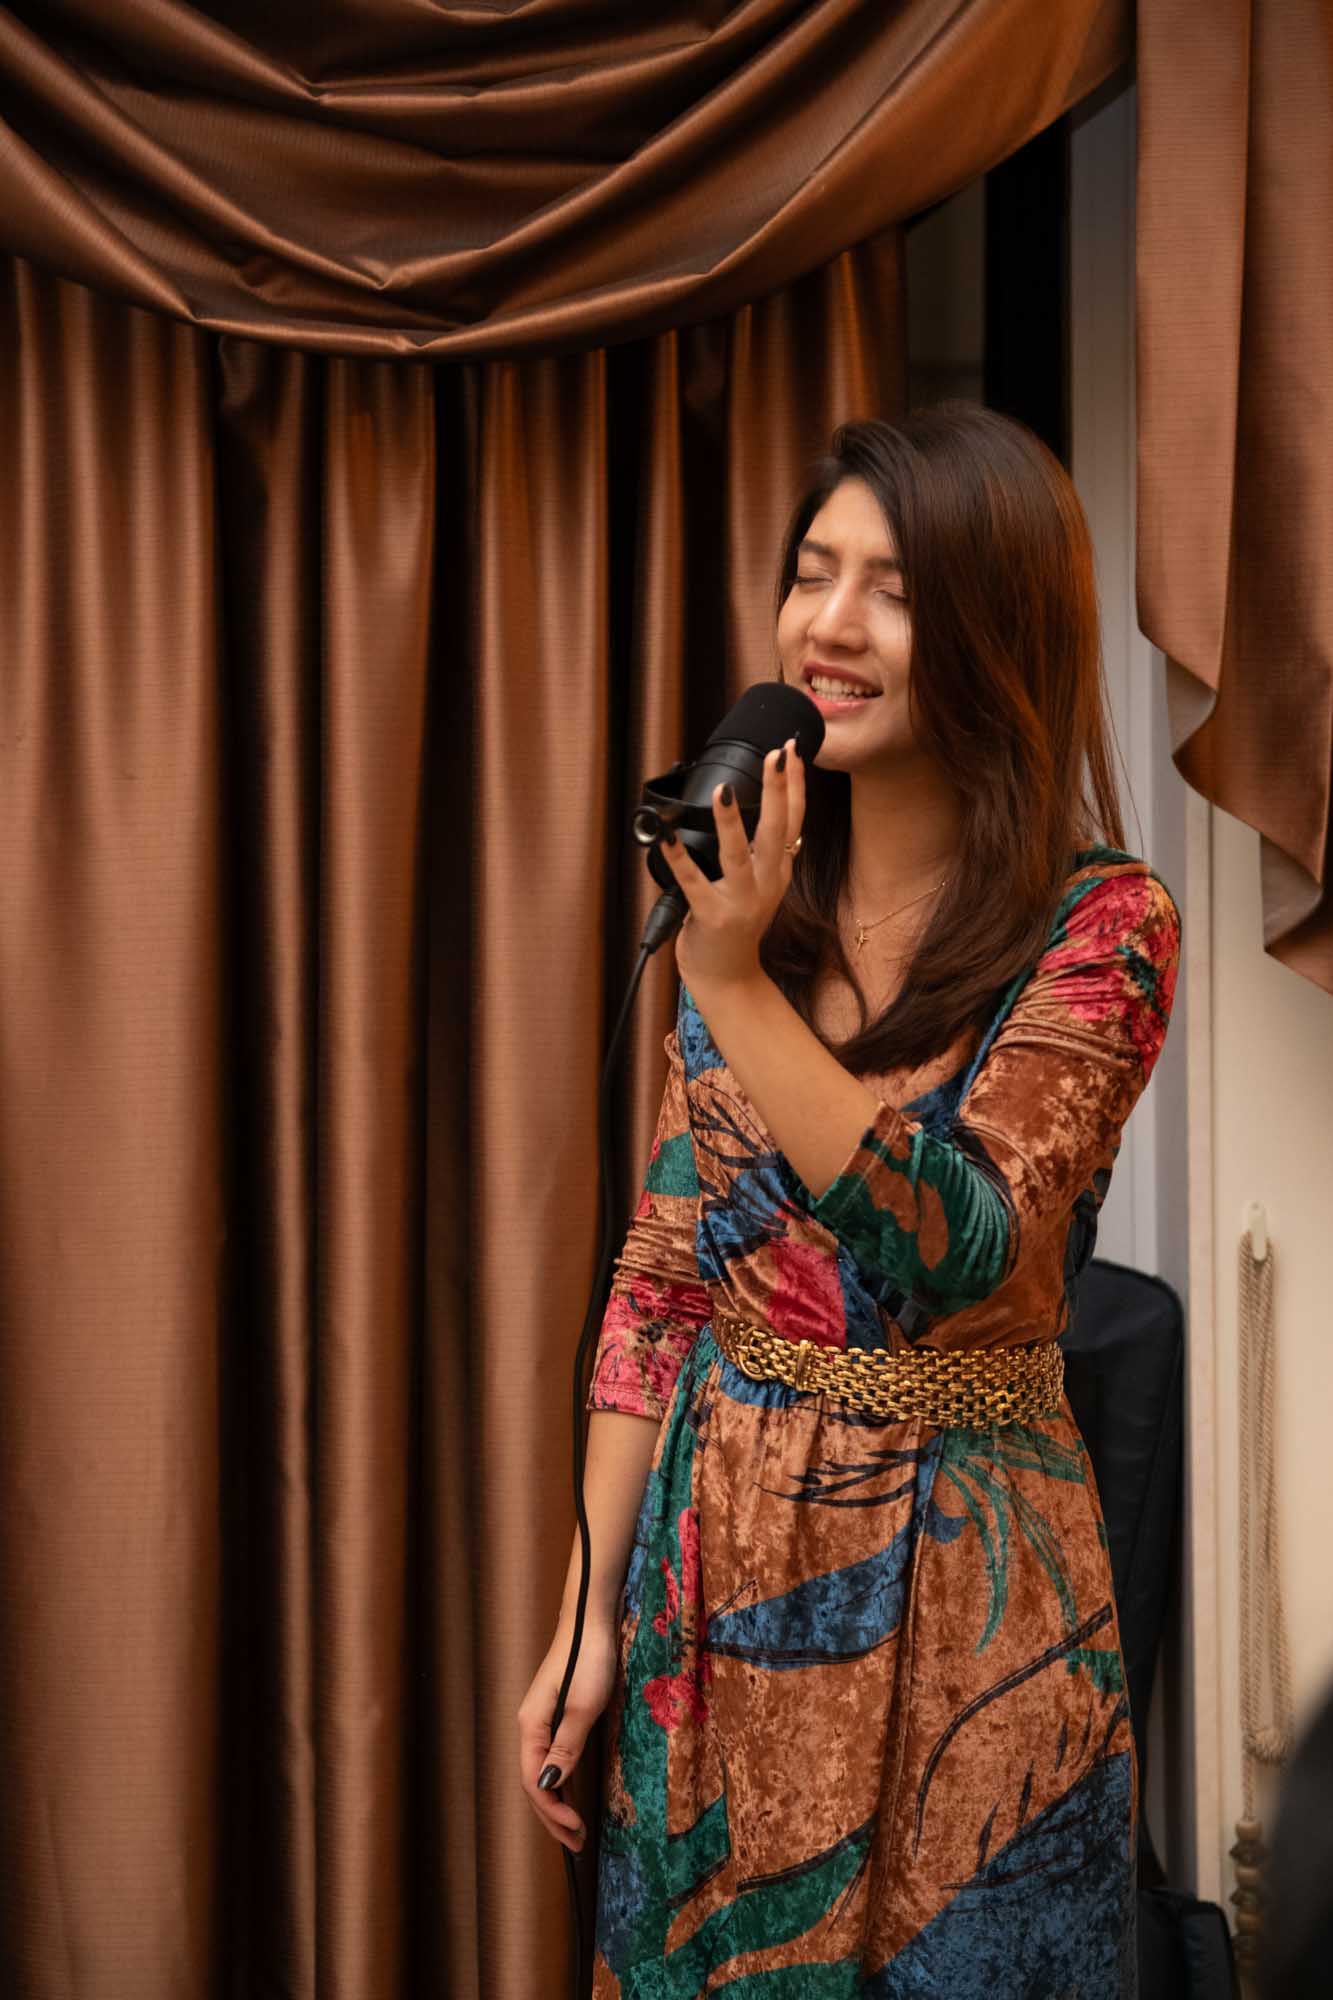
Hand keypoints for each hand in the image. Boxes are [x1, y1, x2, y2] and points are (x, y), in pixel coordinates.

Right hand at [517, 1615, 619, 1853]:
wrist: (591, 1620)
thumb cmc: (589, 1659)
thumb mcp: (583, 1707)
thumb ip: (565, 1748)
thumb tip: (548, 1786)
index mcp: (531, 1725)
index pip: (534, 1782)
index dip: (552, 1812)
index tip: (576, 1831)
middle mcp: (530, 1725)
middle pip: (534, 1782)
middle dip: (553, 1816)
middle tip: (577, 1844)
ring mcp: (541, 1720)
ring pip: (542, 1772)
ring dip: (556, 1803)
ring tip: (575, 1830)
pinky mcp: (554, 1714)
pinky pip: (551, 1757)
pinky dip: (560, 1782)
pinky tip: (571, 1794)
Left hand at [659, 736, 804, 991]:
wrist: (727, 977)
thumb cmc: (735, 925)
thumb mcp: (760, 885)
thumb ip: (762, 851)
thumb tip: (763, 804)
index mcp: (777, 871)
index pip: (794, 820)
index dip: (795, 785)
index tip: (791, 749)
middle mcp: (765, 884)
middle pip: (776, 831)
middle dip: (779, 791)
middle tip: (777, 755)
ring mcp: (740, 903)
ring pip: (738, 856)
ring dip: (730, 823)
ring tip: (724, 791)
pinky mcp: (712, 918)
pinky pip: (693, 884)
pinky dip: (678, 859)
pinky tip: (666, 838)